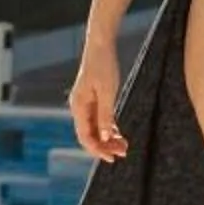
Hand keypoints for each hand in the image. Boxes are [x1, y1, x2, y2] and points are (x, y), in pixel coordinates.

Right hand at [69, 36, 126, 160]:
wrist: (101, 45)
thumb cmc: (103, 66)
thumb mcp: (107, 92)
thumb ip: (106, 116)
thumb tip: (106, 138)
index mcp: (78, 107)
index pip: (85, 137)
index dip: (98, 150)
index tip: (112, 158)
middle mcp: (79, 108)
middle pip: (90, 135)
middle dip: (105, 146)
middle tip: (124, 153)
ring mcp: (86, 104)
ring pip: (95, 129)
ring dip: (108, 139)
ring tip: (125, 147)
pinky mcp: (93, 99)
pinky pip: (99, 120)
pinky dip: (109, 128)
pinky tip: (120, 135)